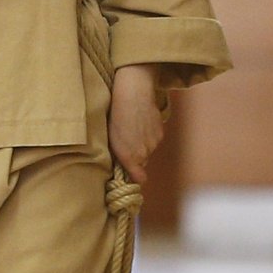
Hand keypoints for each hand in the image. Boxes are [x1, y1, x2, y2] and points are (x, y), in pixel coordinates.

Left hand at [109, 64, 164, 181]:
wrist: (134, 94)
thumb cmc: (116, 115)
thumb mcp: (111, 138)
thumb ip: (119, 155)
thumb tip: (123, 164)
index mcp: (130, 157)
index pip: (140, 178)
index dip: (135, 176)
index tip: (130, 174)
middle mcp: (144, 153)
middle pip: (142, 161)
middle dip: (135, 156)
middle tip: (126, 141)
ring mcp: (154, 142)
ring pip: (149, 149)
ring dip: (142, 143)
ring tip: (132, 128)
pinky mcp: (160, 132)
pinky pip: (154, 139)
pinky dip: (148, 134)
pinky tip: (141, 122)